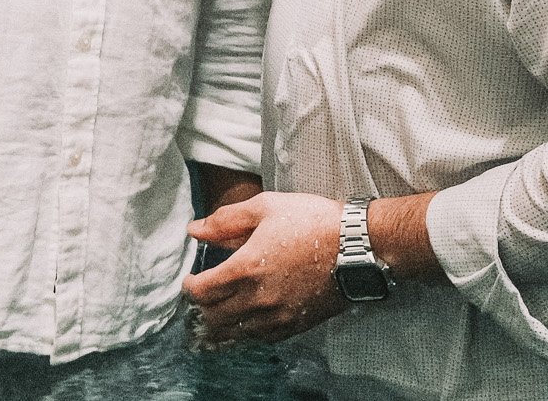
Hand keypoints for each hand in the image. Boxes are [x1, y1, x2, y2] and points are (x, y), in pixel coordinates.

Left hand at [181, 191, 348, 344]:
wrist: (358, 247)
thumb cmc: (313, 222)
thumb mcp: (266, 207)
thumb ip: (226, 221)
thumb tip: (195, 230)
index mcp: (246, 268)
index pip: (202, 291)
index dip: (189, 287)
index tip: (190, 280)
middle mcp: (258, 298)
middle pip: (214, 317)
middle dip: (202, 309)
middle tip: (202, 298)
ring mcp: (278, 316)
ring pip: (236, 333)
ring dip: (221, 326)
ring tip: (217, 315)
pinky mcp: (296, 324)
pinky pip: (261, 339)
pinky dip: (247, 334)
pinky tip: (246, 324)